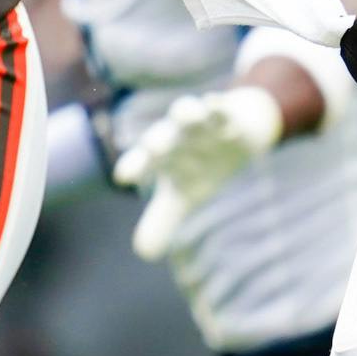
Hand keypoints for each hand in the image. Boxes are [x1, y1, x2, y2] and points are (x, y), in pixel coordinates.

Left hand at [112, 84, 288, 258]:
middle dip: (159, 141)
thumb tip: (143, 253)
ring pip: (188, 112)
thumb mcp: (184, 196)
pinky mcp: (225, 115)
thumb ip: (163, 220)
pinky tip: (215, 102)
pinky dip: (218, 107)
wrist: (234, 132)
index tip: (122, 177)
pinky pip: (221, 109)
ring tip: (188, 115)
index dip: (134, 167)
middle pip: (163, 136)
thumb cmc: (200, 165)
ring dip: (187, 113)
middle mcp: (176, 137)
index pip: (143, 162)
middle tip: (154, 148)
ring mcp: (199, 124)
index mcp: (162, 157)